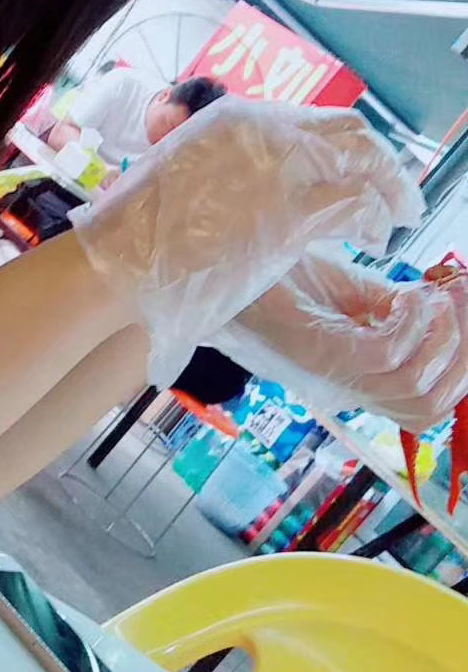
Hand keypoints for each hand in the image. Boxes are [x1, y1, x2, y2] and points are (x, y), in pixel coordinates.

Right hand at [72, 97, 421, 384]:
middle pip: (354, 135)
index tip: (370, 170)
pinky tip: (375, 240)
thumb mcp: (186, 168)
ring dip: (390, 195)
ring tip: (395, 222)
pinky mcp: (291, 213)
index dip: (358, 147)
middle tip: (403, 198)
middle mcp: (267, 132)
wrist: (123, 256)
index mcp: (241, 119)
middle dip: (387, 167)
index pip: (324, 120)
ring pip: (365, 167)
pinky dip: (374, 221)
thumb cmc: (144, 229)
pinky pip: (356, 206)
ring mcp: (282, 169)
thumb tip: (259, 176)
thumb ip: (228, 162)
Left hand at [219, 247, 467, 430]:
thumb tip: (450, 306)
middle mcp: (349, 388)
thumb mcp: (358, 293)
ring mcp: (334, 375)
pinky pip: (386, 357)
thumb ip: (399, 308)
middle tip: (458, 302)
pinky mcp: (319, 353)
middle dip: (462, 354)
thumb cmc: (286, 278)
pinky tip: (405, 294)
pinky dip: (411, 323)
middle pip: (431, 407)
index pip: (430, 408)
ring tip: (432, 299)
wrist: (228, 263)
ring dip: (441, 339)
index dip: (463, 364)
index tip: (464, 304)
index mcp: (361, 381)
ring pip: (416, 390)